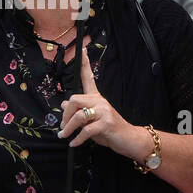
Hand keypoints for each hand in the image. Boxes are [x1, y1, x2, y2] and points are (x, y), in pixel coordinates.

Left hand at [59, 37, 149, 159]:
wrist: (129, 140)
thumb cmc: (110, 130)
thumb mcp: (93, 120)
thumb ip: (80, 111)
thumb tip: (65, 102)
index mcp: (97, 98)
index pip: (89, 77)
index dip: (85, 63)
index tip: (82, 49)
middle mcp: (100, 101)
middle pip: (75, 99)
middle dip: (65, 115)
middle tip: (63, 127)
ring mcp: (104, 112)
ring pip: (78, 116)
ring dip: (68, 128)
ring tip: (65, 136)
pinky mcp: (106, 124)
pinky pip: (86, 130)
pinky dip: (77, 139)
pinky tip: (74, 143)